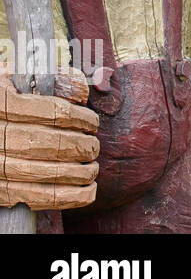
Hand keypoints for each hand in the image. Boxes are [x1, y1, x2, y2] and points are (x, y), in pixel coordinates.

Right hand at [0, 65, 98, 209]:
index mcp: (3, 103)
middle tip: (93, 146)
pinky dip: (72, 197)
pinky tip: (88, 189)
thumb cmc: (4, 102)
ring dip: (81, 172)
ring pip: (49, 173)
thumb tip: (82, 92)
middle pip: (54, 144)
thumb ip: (53, 80)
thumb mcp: (18, 81)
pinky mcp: (1, 192)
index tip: (92, 123)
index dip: (82, 119)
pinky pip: (41, 198)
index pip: (55, 112)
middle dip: (83, 147)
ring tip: (92, 167)